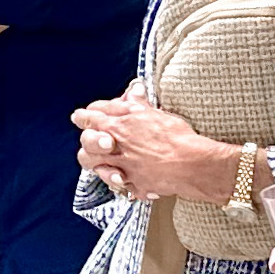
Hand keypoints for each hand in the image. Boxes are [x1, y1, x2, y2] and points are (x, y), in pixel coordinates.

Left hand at [72, 97, 237, 202]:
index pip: (90, 115)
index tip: (83, 116)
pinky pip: (116, 184)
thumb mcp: (156, 113)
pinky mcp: (131, 184)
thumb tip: (134, 90)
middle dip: (88, 138)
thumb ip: (139, 104)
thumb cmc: (177, 137)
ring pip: (92, 164)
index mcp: (119, 124)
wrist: (191, 164)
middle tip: (98, 138)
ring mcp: (120, 166)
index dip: (86, 115)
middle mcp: (115, 146)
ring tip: (107, 160)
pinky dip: (119, 180)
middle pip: (86, 140)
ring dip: (97, 160)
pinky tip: (125, 176)